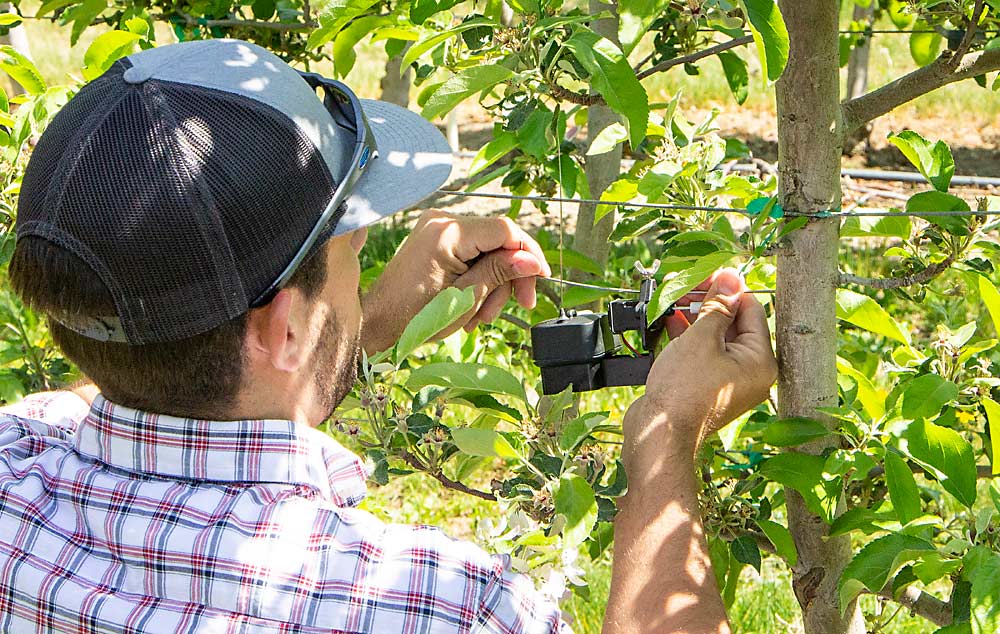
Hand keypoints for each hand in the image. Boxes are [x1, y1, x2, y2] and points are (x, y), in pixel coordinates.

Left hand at [361, 210, 550, 352]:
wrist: (379, 322)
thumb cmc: (415, 315)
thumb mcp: (466, 298)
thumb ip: (500, 273)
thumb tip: (532, 262)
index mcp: (448, 233)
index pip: (505, 230)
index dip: (529, 253)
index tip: (541, 278)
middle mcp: (442, 221)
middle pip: (499, 239)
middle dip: (511, 275)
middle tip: (520, 304)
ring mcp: (437, 228)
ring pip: (488, 248)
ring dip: (494, 282)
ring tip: (482, 315)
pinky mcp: (434, 238)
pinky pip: (471, 252)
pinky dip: (479, 277)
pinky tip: (473, 303)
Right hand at [624, 268, 776, 460]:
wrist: (659, 433)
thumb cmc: (683, 390)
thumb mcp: (701, 338)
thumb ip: (717, 306)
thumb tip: (731, 278)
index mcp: (760, 361)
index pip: (752, 311)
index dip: (730, 289)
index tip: (711, 274)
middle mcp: (749, 373)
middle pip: (733, 324)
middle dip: (708, 302)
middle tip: (688, 285)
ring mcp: (727, 382)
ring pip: (715, 339)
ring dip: (695, 317)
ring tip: (675, 299)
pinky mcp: (706, 388)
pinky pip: (702, 355)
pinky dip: (688, 338)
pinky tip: (671, 321)